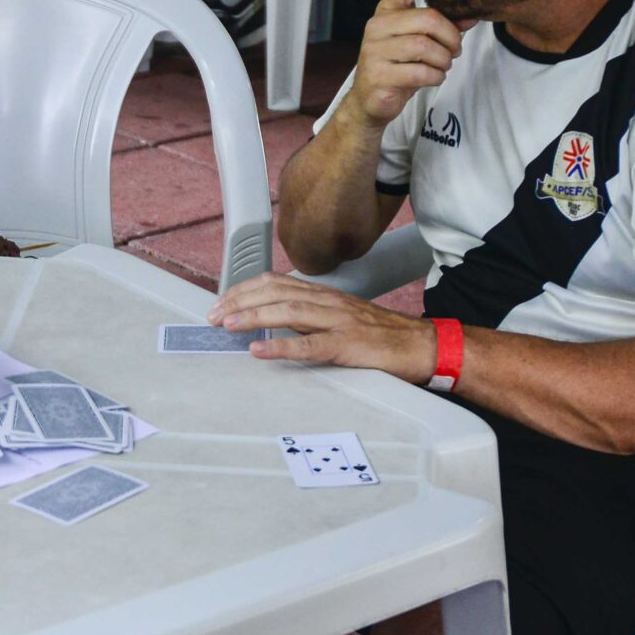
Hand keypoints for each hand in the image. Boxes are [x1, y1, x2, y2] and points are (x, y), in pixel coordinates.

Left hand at [212, 273, 434, 378]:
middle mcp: (327, 302)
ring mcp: (337, 322)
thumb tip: (274, 320)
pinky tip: (259, 350)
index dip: (244, 290)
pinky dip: (280, 346)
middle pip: (275, 293)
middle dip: (239, 301)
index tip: (221, 301)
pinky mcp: (347, 345)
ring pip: (288, 312)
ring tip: (227, 325)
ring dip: (253, 317)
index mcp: (323, 295)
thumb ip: (310, 316)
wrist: (420, 345)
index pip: (276, 283)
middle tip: (213, 315)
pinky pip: (309, 345)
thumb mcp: (339, 316)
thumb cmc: (379, 335)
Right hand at [348, 0, 461, 124]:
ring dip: (443, 59)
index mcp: (387, 10)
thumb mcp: (421, 40)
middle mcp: (377, 26)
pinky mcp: (378, 75)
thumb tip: (473, 16)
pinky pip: (419, 72)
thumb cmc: (399, 65)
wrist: (371, 100)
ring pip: (424, 46)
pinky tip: (434, 77)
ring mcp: (374, 50)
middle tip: (455, 49)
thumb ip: (444, 25)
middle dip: (450, 36)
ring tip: (443, 65)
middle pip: (426, 19)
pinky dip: (435, 76)